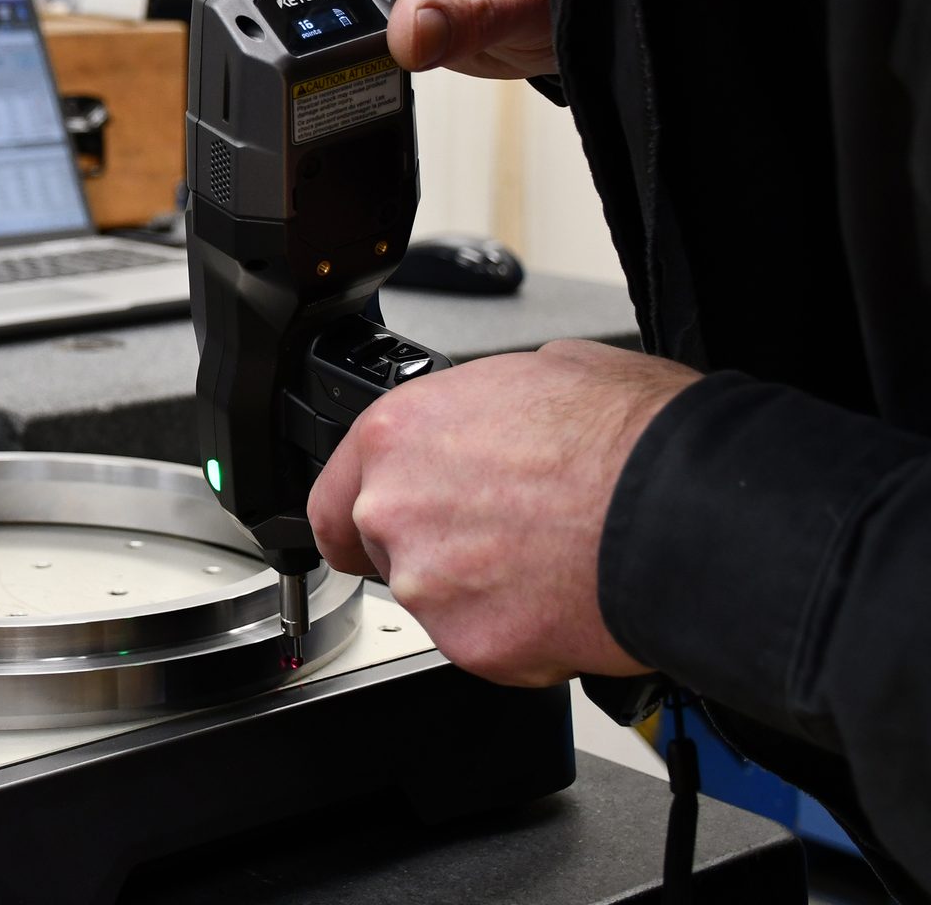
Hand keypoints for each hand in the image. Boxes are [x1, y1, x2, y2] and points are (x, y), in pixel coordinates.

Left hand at [307, 340, 700, 685]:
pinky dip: (523, 633)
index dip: (357, 521)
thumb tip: (498, 417)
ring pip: (441, 602)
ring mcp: (429, 585)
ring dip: (483, 592)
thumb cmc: (630, 437)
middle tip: (508, 536)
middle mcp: (393, 510)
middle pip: (389, 553)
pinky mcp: (475, 646)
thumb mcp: (546, 370)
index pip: (331, 501)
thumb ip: (485, 408)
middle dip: (440, 550)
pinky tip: (568, 596)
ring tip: (552, 558)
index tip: (370, 534)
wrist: (685, 510)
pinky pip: (488, 645)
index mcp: (397, 436)